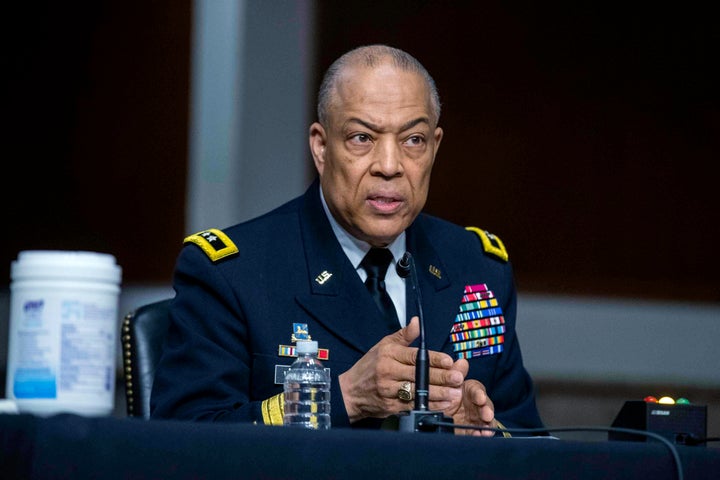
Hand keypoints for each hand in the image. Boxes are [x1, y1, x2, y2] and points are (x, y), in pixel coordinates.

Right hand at [338, 317, 462, 422]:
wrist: (349, 392)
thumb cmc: (369, 367)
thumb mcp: (383, 345)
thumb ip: (404, 335)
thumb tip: (417, 321)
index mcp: (388, 354)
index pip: (414, 356)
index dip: (433, 359)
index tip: (449, 361)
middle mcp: (388, 371)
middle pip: (418, 374)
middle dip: (440, 377)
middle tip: (457, 378)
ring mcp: (388, 390)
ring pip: (416, 392)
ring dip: (437, 394)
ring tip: (454, 393)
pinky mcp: (389, 406)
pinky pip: (411, 406)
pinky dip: (427, 406)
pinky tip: (441, 405)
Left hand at [442, 362, 496, 435]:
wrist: (433, 410)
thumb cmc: (443, 393)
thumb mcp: (446, 384)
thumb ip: (454, 373)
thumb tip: (461, 362)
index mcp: (469, 390)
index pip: (477, 390)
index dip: (479, 394)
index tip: (479, 398)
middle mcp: (474, 404)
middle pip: (485, 406)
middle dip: (487, 410)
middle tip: (487, 415)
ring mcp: (473, 417)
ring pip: (484, 420)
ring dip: (487, 424)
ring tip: (486, 430)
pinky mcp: (469, 429)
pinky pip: (476, 432)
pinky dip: (479, 434)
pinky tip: (479, 435)